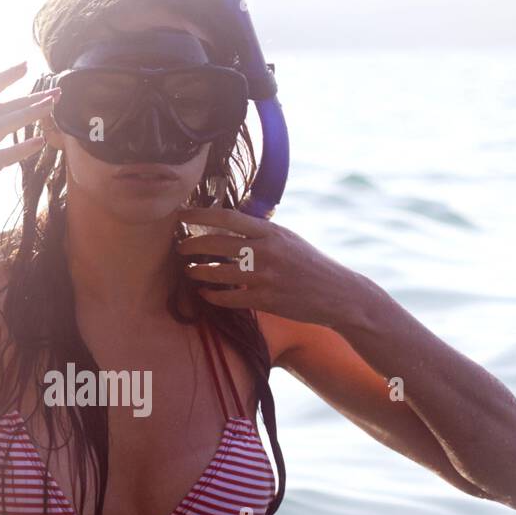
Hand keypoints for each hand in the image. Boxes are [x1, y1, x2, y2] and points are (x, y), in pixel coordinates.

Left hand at [175, 206, 370, 327]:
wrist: (337, 293)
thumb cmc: (309, 264)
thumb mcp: (287, 238)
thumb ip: (260, 232)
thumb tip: (229, 222)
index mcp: (271, 231)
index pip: (227, 218)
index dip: (200, 215)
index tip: (181, 214)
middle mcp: (266, 251)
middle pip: (216, 244)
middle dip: (191, 245)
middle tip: (179, 247)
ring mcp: (265, 277)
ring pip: (218, 273)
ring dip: (198, 272)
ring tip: (189, 271)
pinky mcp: (266, 300)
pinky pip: (229, 299)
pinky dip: (212, 296)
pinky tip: (205, 294)